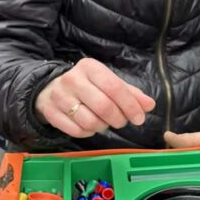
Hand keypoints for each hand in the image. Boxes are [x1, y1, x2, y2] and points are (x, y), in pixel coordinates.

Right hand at [36, 58, 154, 137]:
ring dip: (103, 127)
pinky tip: (90, 126)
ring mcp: (59, 96)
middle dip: (118, 119)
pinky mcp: (51, 113)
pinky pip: (77, 131)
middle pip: (103, 106)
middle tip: (121, 122)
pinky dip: (89, 133)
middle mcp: (72, 79)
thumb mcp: (108, 82)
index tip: (139, 118)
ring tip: (104, 122)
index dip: (130, 106)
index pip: (115, 88)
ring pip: (90, 122)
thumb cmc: (87, 86)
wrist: (49, 88)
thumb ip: (130, 93)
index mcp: (90, 67)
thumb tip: (149, 105)